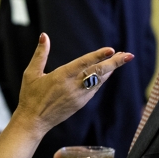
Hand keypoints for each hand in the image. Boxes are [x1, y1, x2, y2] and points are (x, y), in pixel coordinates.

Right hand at [14, 33, 133, 136]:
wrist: (34, 121)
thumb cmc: (30, 96)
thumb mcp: (31, 73)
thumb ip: (40, 54)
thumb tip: (44, 36)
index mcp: (60, 77)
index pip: (83, 64)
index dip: (98, 56)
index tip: (111, 50)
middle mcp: (72, 87)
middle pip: (98, 73)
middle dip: (114, 63)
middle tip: (128, 55)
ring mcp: (78, 97)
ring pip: (99, 81)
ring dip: (111, 70)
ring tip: (121, 59)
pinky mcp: (80, 103)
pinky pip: (94, 89)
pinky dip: (102, 79)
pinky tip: (108, 72)